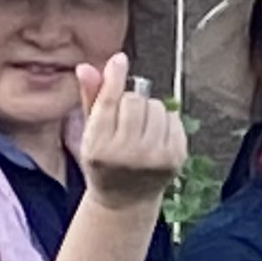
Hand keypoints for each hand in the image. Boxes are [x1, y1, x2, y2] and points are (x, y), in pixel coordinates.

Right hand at [76, 53, 187, 210]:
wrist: (125, 200)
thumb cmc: (104, 161)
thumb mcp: (90, 134)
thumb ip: (90, 99)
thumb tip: (86, 67)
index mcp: (98, 148)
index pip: (109, 103)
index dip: (114, 78)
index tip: (119, 60)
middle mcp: (126, 155)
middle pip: (134, 100)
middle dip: (130, 101)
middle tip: (125, 118)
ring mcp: (153, 158)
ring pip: (156, 107)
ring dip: (149, 110)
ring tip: (139, 129)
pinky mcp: (175, 159)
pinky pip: (174, 118)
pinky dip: (165, 121)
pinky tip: (155, 136)